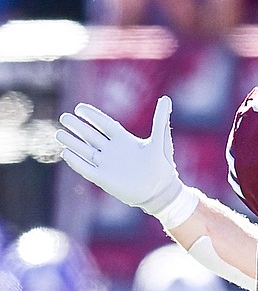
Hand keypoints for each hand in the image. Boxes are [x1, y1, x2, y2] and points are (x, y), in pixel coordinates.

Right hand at [56, 96, 183, 215]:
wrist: (161, 192)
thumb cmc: (163, 166)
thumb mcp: (161, 141)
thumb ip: (160, 120)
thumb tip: (166, 98)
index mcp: (124, 140)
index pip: (104, 124)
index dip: (92, 116)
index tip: (79, 107)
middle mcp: (113, 150)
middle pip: (90, 135)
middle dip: (77, 127)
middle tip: (64, 117)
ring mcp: (107, 164)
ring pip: (85, 150)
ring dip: (72, 142)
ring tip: (58, 133)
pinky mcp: (103, 179)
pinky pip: (86, 168)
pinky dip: (76, 162)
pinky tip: (66, 153)